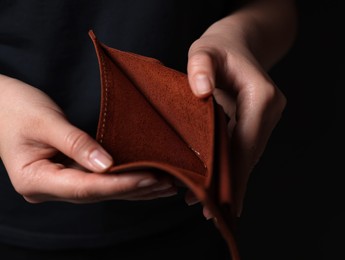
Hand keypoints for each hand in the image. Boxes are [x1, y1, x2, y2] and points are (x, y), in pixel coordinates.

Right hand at [0, 75, 176, 202]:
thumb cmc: (17, 109)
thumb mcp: (46, 122)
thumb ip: (76, 144)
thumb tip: (108, 165)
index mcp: (35, 180)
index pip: (85, 187)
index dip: (119, 184)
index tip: (150, 178)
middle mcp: (48, 188)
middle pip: (97, 193)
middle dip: (133, 189)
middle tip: (168, 183)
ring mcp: (58, 184)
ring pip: (101, 191)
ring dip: (133, 188)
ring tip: (165, 184)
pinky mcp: (67, 175)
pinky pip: (98, 181)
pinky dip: (122, 179)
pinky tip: (144, 178)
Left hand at [185, 1, 292, 216]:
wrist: (238, 43)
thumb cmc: (219, 48)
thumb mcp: (205, 50)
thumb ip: (201, 66)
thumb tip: (200, 91)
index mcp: (262, 96)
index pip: (247, 142)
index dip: (235, 174)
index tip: (222, 200)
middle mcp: (270, 110)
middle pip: (250, 155)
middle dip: (231, 184)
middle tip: (209, 212)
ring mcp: (268, 117)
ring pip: (249, 156)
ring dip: (231, 180)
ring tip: (207, 205)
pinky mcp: (260, 122)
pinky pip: (245, 149)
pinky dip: (231, 167)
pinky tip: (216, 182)